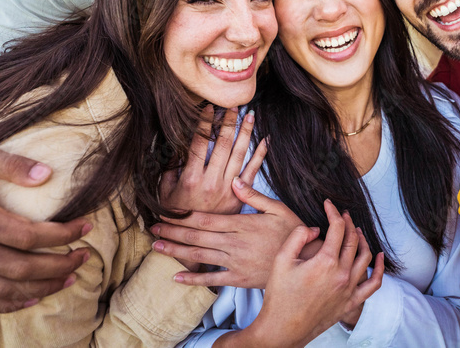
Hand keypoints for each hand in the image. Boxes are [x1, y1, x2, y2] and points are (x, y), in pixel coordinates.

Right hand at [0, 145, 90, 311]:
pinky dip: (6, 305)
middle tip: (84, 257)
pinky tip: (31, 298)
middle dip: (58, 266)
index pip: (27, 235)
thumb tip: (47, 174)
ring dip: (40, 288)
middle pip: (19, 268)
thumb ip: (12, 164)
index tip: (86, 227)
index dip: (61, 235)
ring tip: (68, 278)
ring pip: (2, 289)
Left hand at [152, 176, 304, 287]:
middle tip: (153, 228)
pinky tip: (176, 277)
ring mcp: (235, 262)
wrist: (307, 262)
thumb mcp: (277, 208)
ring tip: (157, 247)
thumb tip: (235, 179)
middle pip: (197, 237)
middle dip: (173, 232)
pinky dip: (193, 279)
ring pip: (200, 256)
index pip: (206, 219)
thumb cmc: (293, 232)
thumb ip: (254, 195)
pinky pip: (212, 280)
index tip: (166, 212)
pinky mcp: (238, 278)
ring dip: (176, 251)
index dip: (183, 217)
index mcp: (242, 224)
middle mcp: (235, 243)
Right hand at [160, 108, 266, 216]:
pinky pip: (252, 171)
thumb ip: (170, 168)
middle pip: (223, 144)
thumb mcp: (165, 191)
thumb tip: (175, 145)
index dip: (204, 123)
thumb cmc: (175, 215)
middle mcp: (211, 181)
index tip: (208, 108)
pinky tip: (265, 140)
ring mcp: (228, 188)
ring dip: (245, 132)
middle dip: (228, 122)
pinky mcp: (239, 196)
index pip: (199, 143)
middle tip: (233, 105)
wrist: (193, 241)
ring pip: (239, 154)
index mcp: (191, 178)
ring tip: (250, 115)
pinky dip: (260, 154)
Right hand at [248, 200, 383, 345]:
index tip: (328, 204)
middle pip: (353, 240)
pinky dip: (380, 269)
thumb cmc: (279, 296)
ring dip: (362, 240)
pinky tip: (380, 257)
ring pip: (365, 257)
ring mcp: (349, 289)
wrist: (283, 329)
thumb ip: (299, 236)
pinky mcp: (351, 302)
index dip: (333, 212)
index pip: (337, 228)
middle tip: (342, 214)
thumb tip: (316, 229)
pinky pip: (374, 284)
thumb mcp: (282, 260)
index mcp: (325, 262)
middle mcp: (342, 274)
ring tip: (355, 231)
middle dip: (348, 222)